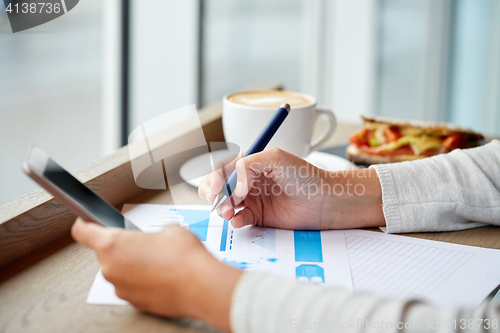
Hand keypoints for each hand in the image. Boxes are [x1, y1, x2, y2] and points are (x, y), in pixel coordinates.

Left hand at [71, 218, 241, 331]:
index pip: (83, 232)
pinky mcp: (134, 303)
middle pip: (107, 253)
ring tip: (160, 262)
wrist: (200, 286)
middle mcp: (111, 268)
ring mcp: (121, 288)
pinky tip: (163, 276)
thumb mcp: (170, 229)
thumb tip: (158, 237)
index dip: (85, 224)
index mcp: (113, 244)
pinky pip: (132, 287)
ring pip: (121, 272)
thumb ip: (154, 232)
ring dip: (134, 266)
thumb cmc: (184, 257)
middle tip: (146, 244)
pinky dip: (143, 282)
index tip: (87, 222)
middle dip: (124, 248)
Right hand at [199, 148, 384, 229]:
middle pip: (218, 187)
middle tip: (217, 201)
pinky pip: (239, 219)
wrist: (324, 200)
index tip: (214, 188)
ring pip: (225, 204)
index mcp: (250, 163)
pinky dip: (235, 220)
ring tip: (229, 212)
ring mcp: (252, 199)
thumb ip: (248, 165)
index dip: (213, 178)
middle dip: (213, 194)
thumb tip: (234, 186)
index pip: (222, 168)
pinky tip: (240, 220)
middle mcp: (248, 180)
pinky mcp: (258, 217)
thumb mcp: (275, 158)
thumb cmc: (305, 176)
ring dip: (222, 208)